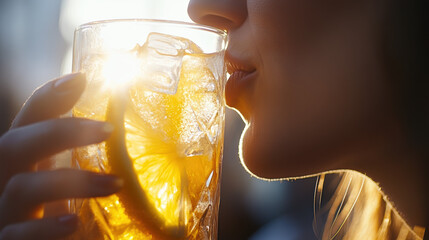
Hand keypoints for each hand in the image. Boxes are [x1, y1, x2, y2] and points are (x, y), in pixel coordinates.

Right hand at [0, 73, 122, 239]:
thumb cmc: (58, 211)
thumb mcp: (69, 179)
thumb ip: (82, 156)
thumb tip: (119, 124)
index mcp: (24, 162)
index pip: (26, 121)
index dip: (47, 98)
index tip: (81, 79)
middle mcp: (8, 181)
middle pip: (12, 145)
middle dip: (59, 133)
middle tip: (107, 129)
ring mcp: (6, 212)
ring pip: (21, 188)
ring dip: (70, 182)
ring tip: (115, 183)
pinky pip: (17, 234)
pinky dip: (44, 227)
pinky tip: (72, 223)